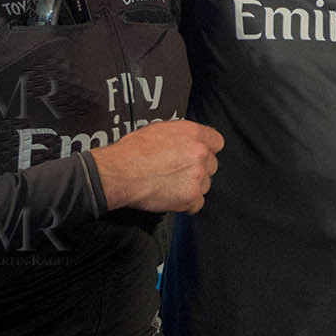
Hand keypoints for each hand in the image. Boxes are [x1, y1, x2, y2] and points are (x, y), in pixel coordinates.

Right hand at [91, 119, 223, 213]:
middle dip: (198, 170)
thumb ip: (181, 135)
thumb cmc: (131, 152)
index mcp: (194, 134)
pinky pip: (197, 204)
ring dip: (192, 187)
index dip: (207, 150)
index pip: (217, 142)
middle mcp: (199, 153)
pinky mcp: (191, 196)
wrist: (118, 173)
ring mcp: (197, 175)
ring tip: (171, 185)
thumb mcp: (159, 130)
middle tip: (179, 172)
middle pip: (211, 165)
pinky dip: (186, 204)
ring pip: (206, 184)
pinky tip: (172, 197)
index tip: (200, 156)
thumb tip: (187, 141)